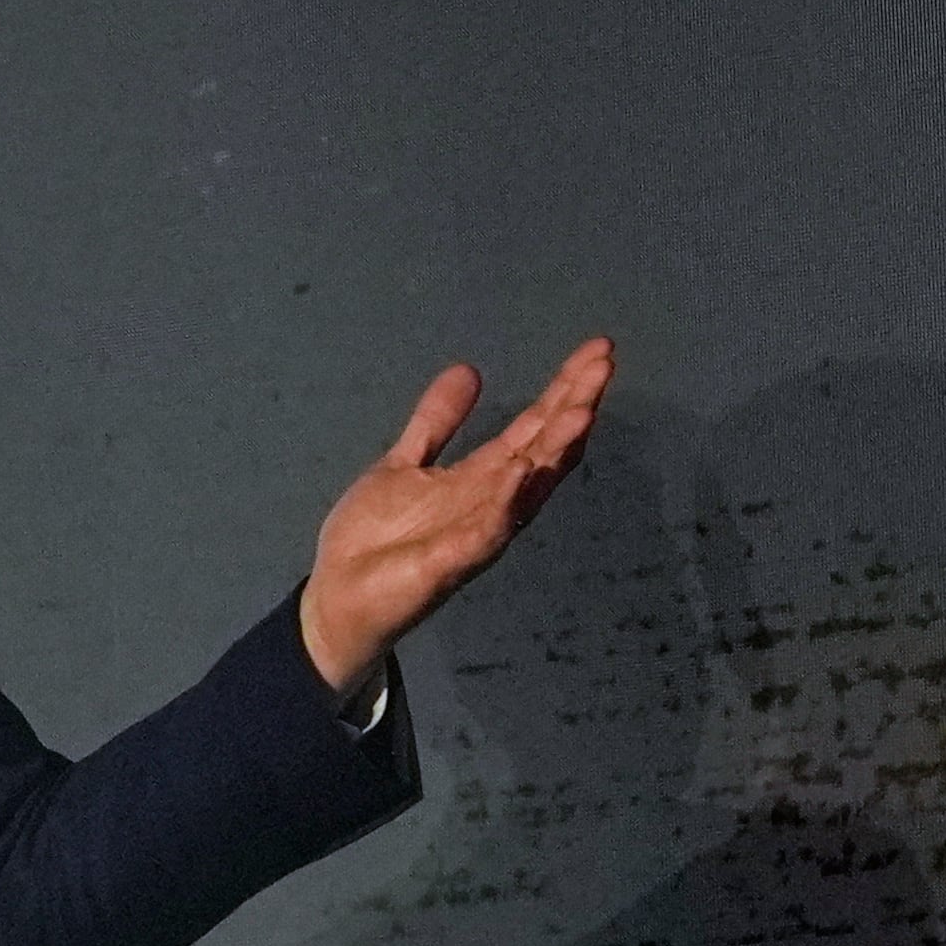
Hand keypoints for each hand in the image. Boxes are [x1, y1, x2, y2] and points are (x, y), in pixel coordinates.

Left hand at [299, 336, 613, 689]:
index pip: (535, 427)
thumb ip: (437, 422)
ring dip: (556, 450)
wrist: (339, 595)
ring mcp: (477, 533)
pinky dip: (504, 503)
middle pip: (546, 449)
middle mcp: (493, 502)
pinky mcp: (451, 562)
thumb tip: (469, 370)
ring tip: (583, 410)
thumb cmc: (377, 536)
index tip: (597, 350)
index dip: (565, 389)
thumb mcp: (406, 463)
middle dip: (576, 407)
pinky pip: (486, 532)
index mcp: (483, 478)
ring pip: (529, 488)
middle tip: (606, 363)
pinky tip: (521, 471)